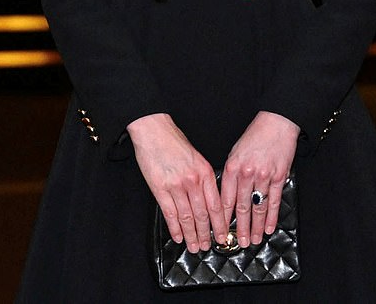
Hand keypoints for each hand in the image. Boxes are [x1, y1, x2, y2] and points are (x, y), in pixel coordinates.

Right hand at [127, 113, 226, 252]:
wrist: (153, 129)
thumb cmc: (173, 140)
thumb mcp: (196, 157)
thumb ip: (203, 177)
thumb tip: (209, 199)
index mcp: (204, 172)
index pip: (216, 205)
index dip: (220, 224)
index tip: (223, 236)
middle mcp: (192, 180)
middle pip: (202, 215)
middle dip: (206, 234)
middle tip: (207, 246)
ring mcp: (176, 185)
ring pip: (186, 217)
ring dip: (191, 235)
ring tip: (194, 246)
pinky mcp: (159, 188)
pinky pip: (170, 213)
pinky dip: (174, 227)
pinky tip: (178, 236)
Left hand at [220, 111, 299, 247]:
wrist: (276, 123)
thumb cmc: (254, 137)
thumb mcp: (235, 152)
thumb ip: (231, 173)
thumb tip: (226, 195)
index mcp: (232, 166)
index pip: (225, 197)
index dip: (221, 216)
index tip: (219, 229)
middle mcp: (246, 173)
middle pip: (241, 206)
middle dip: (238, 227)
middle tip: (236, 242)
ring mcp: (264, 176)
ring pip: (257, 207)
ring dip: (254, 226)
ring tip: (252, 240)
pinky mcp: (279, 177)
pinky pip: (273, 201)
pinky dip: (270, 217)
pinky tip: (268, 228)